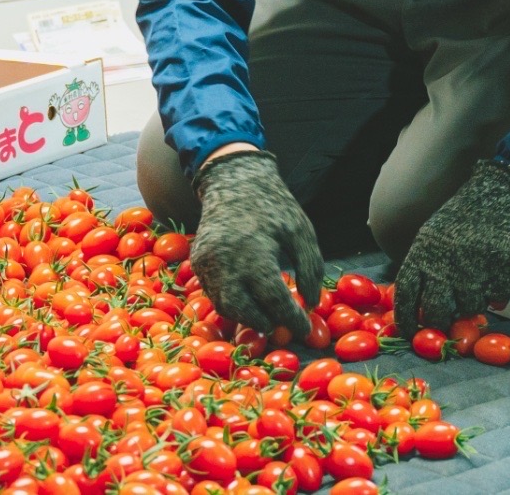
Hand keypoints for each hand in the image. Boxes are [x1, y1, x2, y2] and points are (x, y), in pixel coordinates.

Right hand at [188, 149, 323, 337]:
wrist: (234, 181)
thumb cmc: (274, 208)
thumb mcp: (302, 233)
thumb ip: (311, 270)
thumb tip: (311, 304)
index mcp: (255, 254)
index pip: (275, 302)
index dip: (292, 320)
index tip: (305, 328)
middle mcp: (226, 263)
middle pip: (245, 312)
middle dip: (267, 323)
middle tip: (284, 325)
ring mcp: (207, 263)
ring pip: (225, 307)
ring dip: (247, 317)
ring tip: (267, 316)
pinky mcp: (198, 262)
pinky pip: (213, 293)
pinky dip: (232, 303)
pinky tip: (249, 300)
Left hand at [392, 158, 509, 329]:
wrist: (508, 190)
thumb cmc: (469, 212)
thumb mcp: (436, 232)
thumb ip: (427, 265)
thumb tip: (421, 304)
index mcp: (423, 250)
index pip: (405, 293)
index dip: (406, 319)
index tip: (410, 334)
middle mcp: (445, 262)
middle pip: (436, 311)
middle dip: (442, 322)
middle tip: (450, 321)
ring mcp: (475, 268)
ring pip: (469, 308)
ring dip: (473, 305)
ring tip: (478, 287)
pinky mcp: (503, 270)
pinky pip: (497, 299)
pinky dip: (498, 295)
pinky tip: (498, 277)